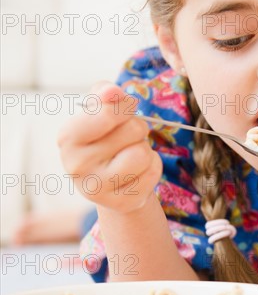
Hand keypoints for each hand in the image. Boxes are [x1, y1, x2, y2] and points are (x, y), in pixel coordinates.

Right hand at [58, 81, 161, 212]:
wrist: (110, 182)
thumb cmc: (105, 138)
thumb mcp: (99, 111)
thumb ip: (104, 94)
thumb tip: (112, 92)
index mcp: (68, 137)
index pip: (109, 113)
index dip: (125, 107)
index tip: (123, 111)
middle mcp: (77, 165)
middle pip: (134, 130)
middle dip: (137, 129)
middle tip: (125, 138)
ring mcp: (98, 189)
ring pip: (144, 153)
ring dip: (145, 149)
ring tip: (130, 155)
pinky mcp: (122, 203)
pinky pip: (153, 172)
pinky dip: (152, 167)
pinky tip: (136, 172)